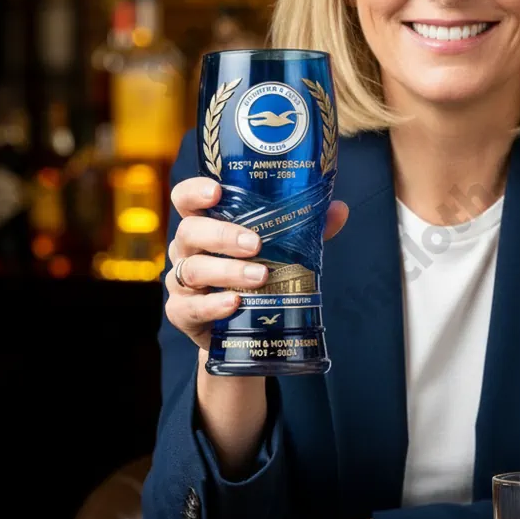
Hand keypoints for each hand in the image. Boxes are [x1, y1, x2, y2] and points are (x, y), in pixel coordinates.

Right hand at [165, 178, 349, 352]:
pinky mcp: (182, 312)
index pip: (186, 199)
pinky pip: (190, 307)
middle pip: (189, 231)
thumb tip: (339, 209)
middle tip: (255, 243)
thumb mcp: (281, 248)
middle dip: (222, 235)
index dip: (195, 191)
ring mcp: (181, 281)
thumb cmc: (257, 274)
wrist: (242, 327)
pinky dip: (213, 305)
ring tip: (261, 275)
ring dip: (227, 271)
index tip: (216, 192)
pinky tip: (234, 303)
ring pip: (192, 269)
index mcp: (206, 224)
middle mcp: (187, 249)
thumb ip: (306, 228)